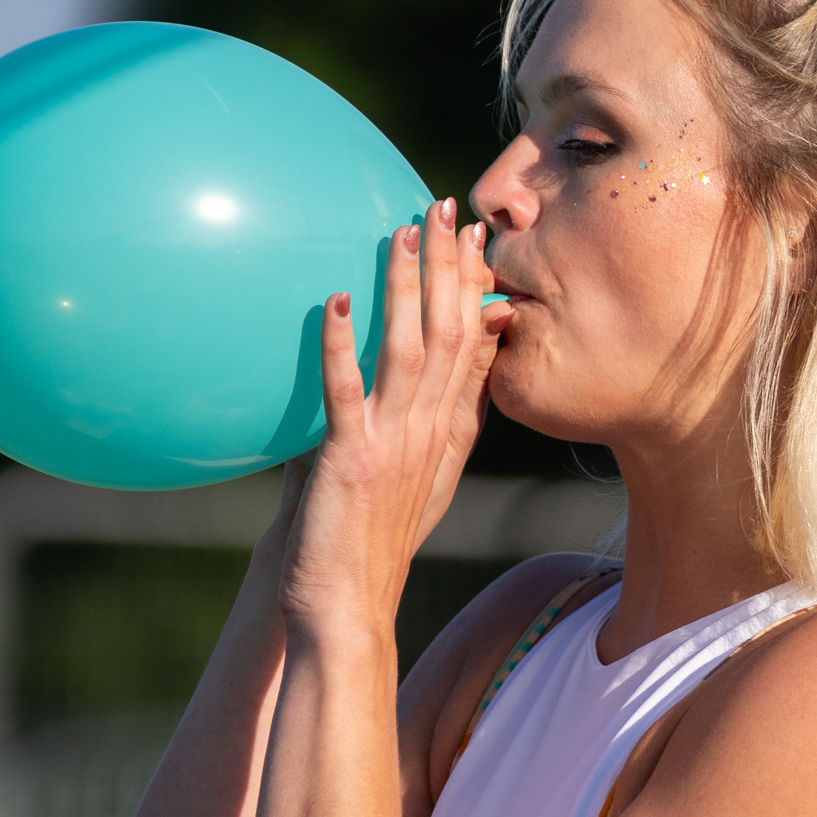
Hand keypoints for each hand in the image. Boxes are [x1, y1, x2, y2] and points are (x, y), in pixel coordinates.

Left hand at [277, 198, 505, 639]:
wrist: (350, 609)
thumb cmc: (365, 549)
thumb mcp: (407, 481)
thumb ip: (415, 427)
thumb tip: (402, 381)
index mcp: (446, 436)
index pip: (473, 348)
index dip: (475, 289)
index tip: (476, 240)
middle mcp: (430, 433)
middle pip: (451, 334)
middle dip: (451, 267)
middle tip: (447, 208)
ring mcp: (394, 445)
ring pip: (409, 350)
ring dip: (407, 288)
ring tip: (403, 232)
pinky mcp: (351, 460)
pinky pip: (347, 392)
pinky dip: (343, 346)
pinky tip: (339, 301)